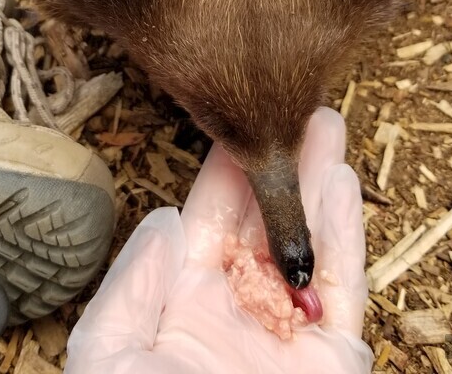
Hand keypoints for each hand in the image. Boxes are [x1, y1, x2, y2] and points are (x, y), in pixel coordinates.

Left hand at [65, 108, 371, 373]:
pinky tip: (339, 179)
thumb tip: (166, 217)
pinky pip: (340, 281)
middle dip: (280, 161)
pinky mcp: (330, 353)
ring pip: (306, 239)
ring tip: (324, 123)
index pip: (208, 220)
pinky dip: (342, 230)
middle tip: (291, 102)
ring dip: (318, 180)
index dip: (223, 169)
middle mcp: (238, 310)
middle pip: (264, 219)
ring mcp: (287, 329)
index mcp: (182, 305)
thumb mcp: (109, 354)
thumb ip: (132, 282)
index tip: (234, 118)